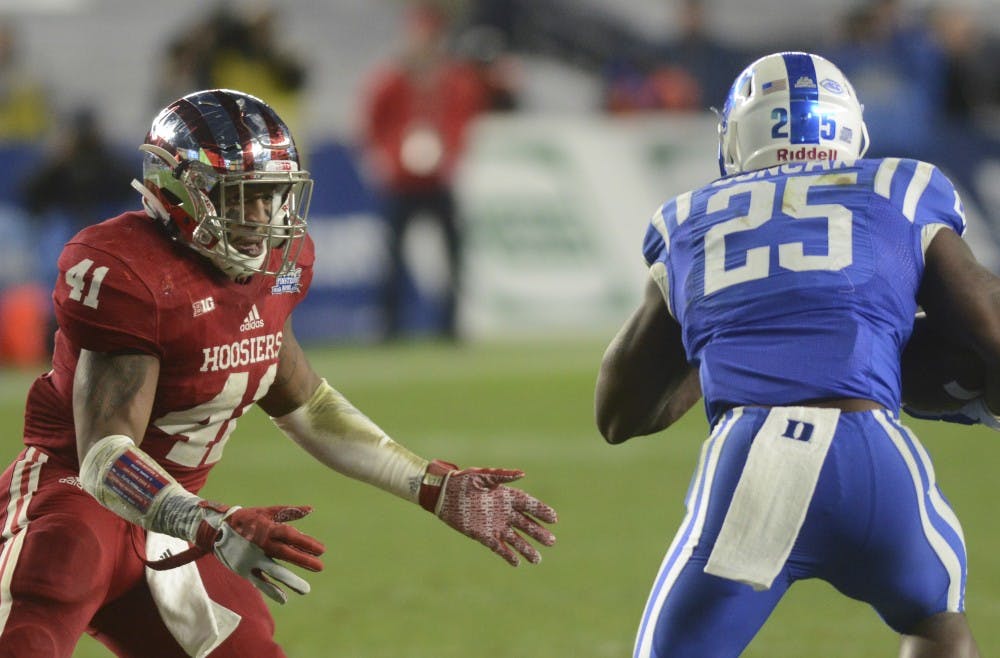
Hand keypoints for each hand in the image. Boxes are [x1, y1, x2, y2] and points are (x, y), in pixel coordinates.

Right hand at [195, 502, 325, 603]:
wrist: (216, 529)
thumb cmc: (247, 519)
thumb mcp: (267, 511)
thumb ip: (289, 512)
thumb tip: (311, 509)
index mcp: (267, 528)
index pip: (290, 535)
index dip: (306, 543)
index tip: (322, 550)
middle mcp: (260, 544)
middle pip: (285, 553)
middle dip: (303, 561)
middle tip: (320, 567)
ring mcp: (251, 558)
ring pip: (273, 570)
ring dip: (290, 580)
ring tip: (305, 590)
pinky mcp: (243, 569)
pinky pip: (259, 581)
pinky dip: (270, 590)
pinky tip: (283, 598)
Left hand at [419, 460, 556, 565]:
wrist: (443, 494)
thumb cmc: (462, 481)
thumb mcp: (482, 476)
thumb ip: (502, 476)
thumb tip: (522, 474)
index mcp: (506, 496)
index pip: (528, 505)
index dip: (541, 511)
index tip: (554, 519)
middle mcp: (503, 512)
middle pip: (526, 524)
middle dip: (539, 533)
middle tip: (552, 542)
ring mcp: (494, 525)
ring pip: (515, 539)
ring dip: (526, 549)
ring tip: (537, 560)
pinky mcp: (483, 535)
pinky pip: (499, 547)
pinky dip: (507, 555)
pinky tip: (517, 563)